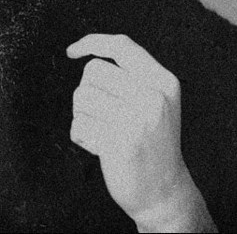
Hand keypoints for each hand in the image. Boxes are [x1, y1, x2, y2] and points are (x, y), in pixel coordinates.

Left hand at [66, 34, 194, 224]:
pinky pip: (78, 124)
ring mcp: (138, 119)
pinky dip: (81, 136)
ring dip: (83, 114)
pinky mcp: (119, 142)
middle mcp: (153, 96)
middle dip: (88, 90)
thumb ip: (133, 76)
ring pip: (82, 95)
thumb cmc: (152, 143)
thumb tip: (88, 52)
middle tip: (103, 114)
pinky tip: (100, 148)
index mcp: (164, 82)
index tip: (72, 51)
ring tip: (103, 131)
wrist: (164, 193)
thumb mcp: (156, 102)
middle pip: (94, 70)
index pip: (122, 46)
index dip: (92, 42)